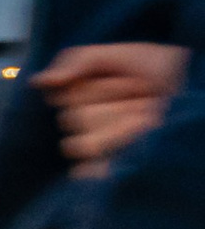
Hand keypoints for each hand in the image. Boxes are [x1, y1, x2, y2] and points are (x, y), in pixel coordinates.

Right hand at [34, 39, 188, 175]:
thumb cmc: (158, 68)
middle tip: (141, 94)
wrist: (193, 84)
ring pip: (84, 144)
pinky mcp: (111, 167)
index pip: (63, 96)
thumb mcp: (119, 54)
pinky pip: (88, 174)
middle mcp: (83, 122)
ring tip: (147, 115)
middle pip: (74, 119)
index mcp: (78, 95)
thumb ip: (78, 60)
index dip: (97, 85)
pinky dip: (103, 166)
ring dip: (122, 125)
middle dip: (113, 103)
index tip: (121, 75)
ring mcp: (97, 147)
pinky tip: (137, 142)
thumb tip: (39, 82)